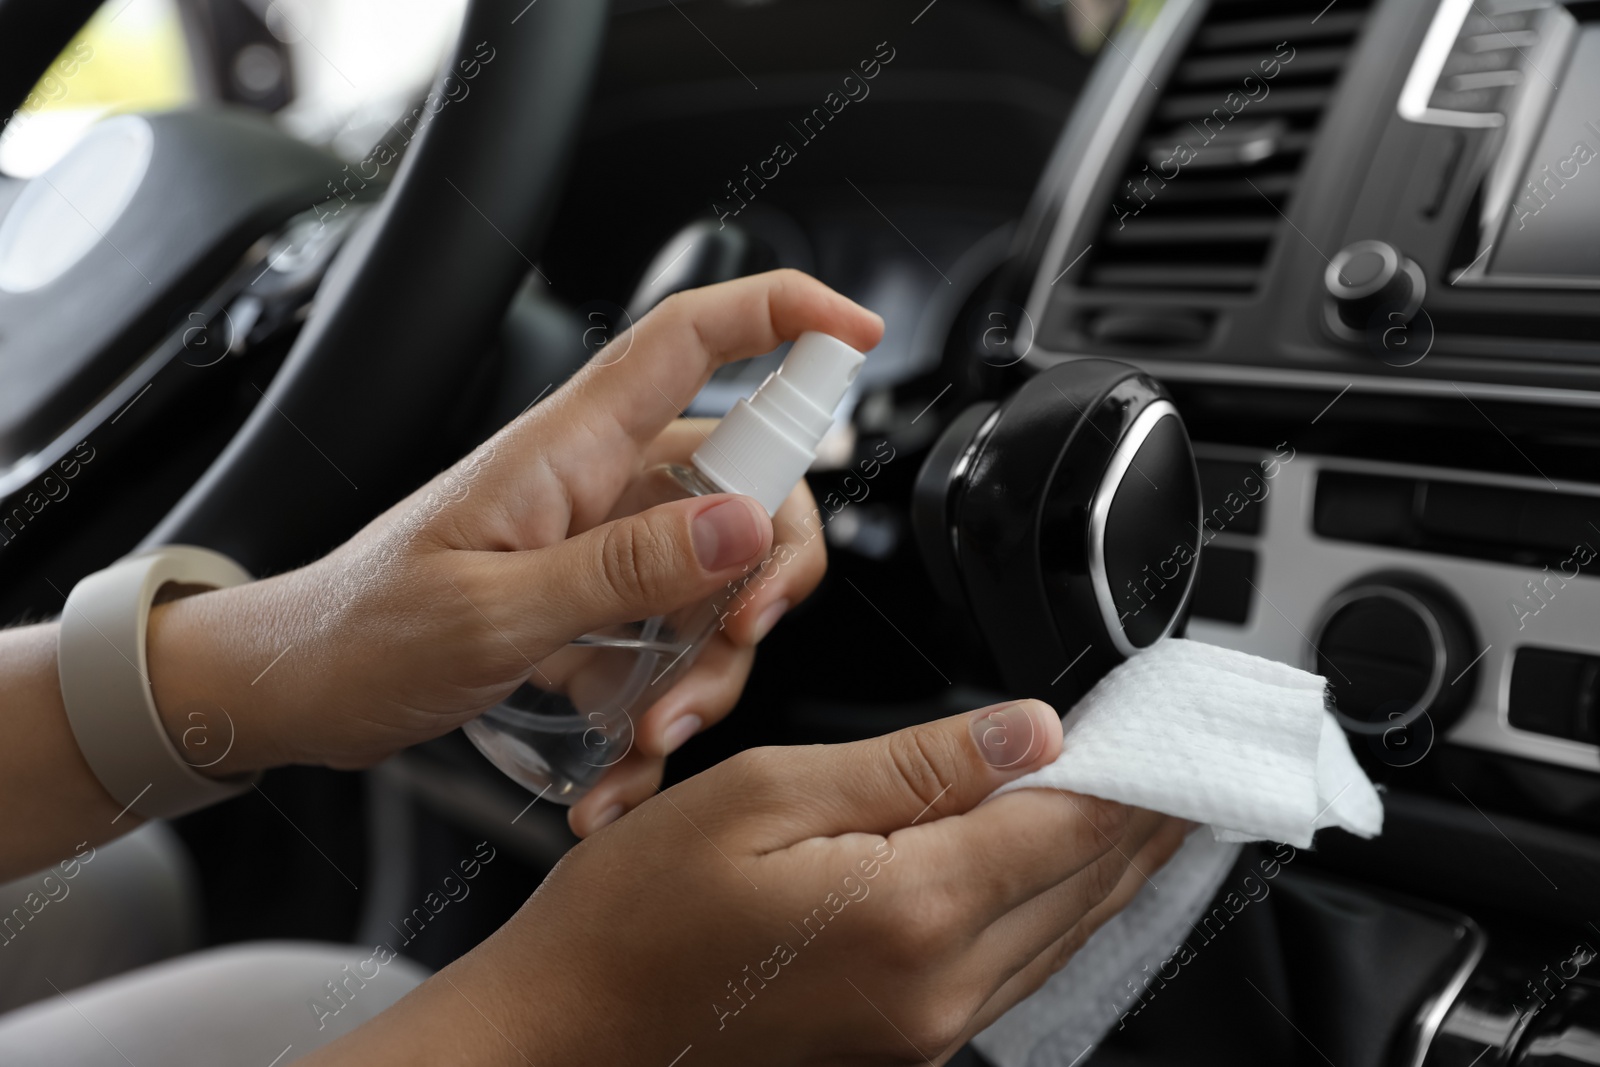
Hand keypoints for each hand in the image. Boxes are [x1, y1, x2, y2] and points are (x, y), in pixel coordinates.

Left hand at [144, 270, 883, 833]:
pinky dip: (668, 703)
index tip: (857, 331)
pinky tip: (623, 769)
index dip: (780, 313)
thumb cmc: (364, 631)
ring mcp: (604, 547)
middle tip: (744, 634)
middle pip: (746, 478)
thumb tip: (739, 524)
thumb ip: (621, 568)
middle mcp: (601, 485)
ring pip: (721, 578)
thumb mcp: (491, 612)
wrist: (299, 689)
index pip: (690, 339)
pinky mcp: (597, 605)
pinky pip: (674, 640)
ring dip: (712, 666)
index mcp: (570, 449)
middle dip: (769, 568)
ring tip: (650, 735)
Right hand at [306, 700, 1190, 1065]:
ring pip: (1063, 934)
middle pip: (1084, 888)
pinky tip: (1065, 872)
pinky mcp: (902, 1040)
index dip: (1133, 768)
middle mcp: (939, 987)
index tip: (1177, 720)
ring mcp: (924, 1027)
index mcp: (912, 910)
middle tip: (1191, 756)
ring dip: (1113, 865)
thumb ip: (913, 766)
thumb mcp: (767, 796)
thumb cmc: (637, 913)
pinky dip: (1057, 907)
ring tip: (1155, 807)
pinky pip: (1015, 966)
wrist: (567, 1033)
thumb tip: (1030, 734)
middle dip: (1144, 816)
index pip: (1068, 828)